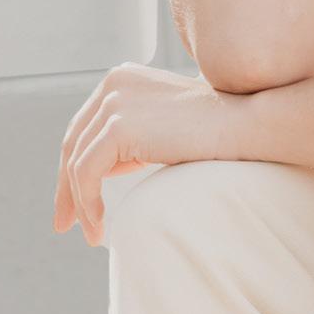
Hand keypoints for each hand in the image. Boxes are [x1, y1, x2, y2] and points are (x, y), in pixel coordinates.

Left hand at [53, 64, 235, 246]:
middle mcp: (113, 84)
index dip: (73, 166)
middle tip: (65, 224)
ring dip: (81, 204)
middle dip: (66, 188)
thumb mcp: (166, 127)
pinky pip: (88, 172)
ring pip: (78, 162)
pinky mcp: (119, 127)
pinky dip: (88, 203)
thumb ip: (135, 135)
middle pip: (73, 142)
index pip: (84, 127)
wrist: (248, 125)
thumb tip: (107, 167)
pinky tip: (99, 225)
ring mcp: (114, 103)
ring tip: (92, 234)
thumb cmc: (219, 133)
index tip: (74, 202)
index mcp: (122, 79)